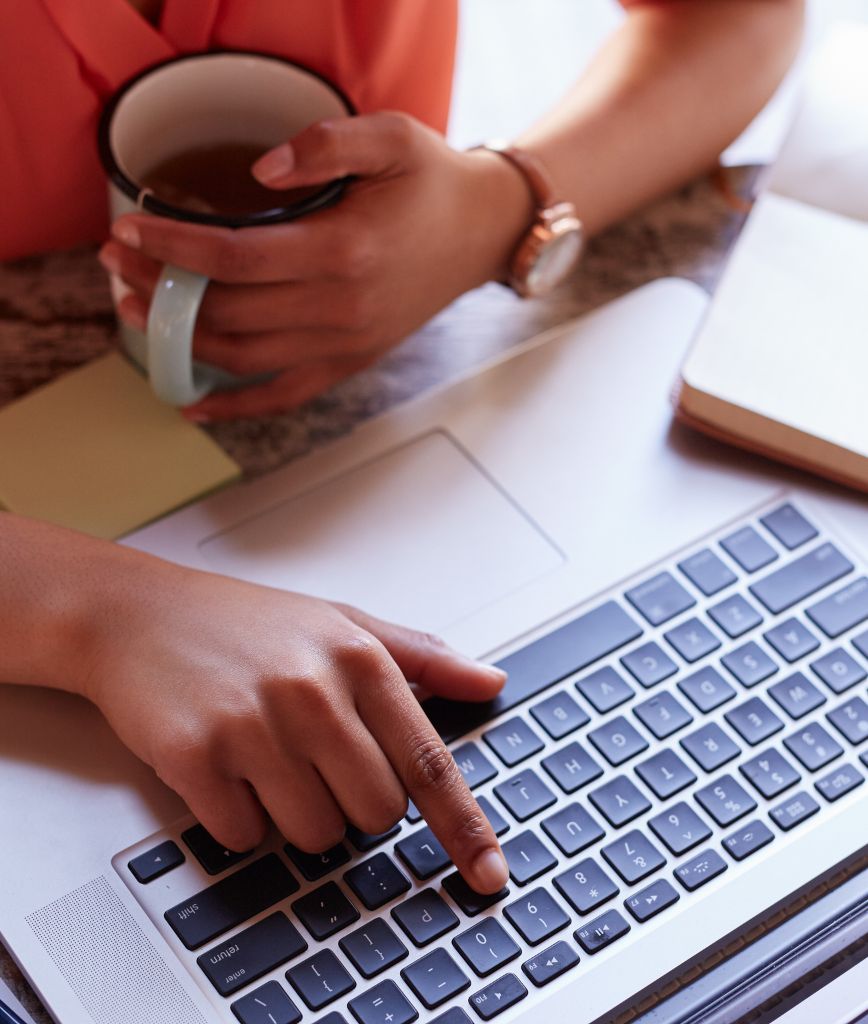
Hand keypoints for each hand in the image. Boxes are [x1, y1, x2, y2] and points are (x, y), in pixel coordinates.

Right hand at [81, 558, 509, 892]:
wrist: (139, 614)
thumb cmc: (246, 622)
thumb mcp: (342, 622)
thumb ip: (423, 656)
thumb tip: (491, 682)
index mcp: (359, 659)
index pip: (428, 762)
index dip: (463, 827)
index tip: (487, 873)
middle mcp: (312, 692)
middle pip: (374, 813)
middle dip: (352, 801)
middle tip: (315, 755)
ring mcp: (253, 726)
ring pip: (314, 835)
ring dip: (294, 813)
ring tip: (265, 754)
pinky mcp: (196, 756)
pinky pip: (245, 836)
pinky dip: (237, 816)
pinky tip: (223, 763)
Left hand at [99, 112, 531, 419]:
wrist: (482, 232)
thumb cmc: (433, 184)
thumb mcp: (390, 138)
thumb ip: (324, 144)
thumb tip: (260, 169)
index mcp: (345, 251)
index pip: (236, 259)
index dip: (173, 249)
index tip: (128, 232)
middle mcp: (343, 308)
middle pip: (230, 311)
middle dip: (163, 291)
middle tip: (118, 265)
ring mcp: (347, 344)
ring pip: (246, 357)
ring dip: (184, 341)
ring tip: (139, 314)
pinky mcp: (350, 362)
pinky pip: (284, 395)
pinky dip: (236, 407)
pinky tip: (194, 406)